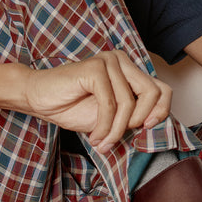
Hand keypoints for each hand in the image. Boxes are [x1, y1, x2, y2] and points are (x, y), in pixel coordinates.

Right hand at [23, 50, 171, 149]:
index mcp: (130, 70)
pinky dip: (104, 126)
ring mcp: (109, 61)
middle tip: (118, 137)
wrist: (38, 99)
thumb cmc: (73, 106)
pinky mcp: (95, 68)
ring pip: (129, 103)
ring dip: (115, 130)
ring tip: (101, 141)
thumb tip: (155, 120)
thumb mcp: (113, 115)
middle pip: (152, 94)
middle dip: (138, 121)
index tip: (147, 128)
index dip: (161, 111)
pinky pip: (110, 105)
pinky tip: (94, 136)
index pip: (162, 89)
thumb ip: (134, 114)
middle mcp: (122, 60)